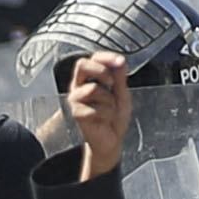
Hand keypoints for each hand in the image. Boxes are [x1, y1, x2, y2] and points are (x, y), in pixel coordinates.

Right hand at [65, 50, 131, 178]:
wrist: (111, 141)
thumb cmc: (114, 118)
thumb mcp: (122, 95)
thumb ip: (120, 79)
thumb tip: (120, 61)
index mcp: (90, 78)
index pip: (94, 58)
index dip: (106, 57)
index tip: (121, 61)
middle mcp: (80, 86)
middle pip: (81, 65)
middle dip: (100, 71)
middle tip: (112, 83)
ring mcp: (76, 99)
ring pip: (93, 88)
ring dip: (109, 100)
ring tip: (111, 110)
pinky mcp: (77, 113)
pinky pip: (95, 107)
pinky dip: (107, 114)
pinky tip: (105, 119)